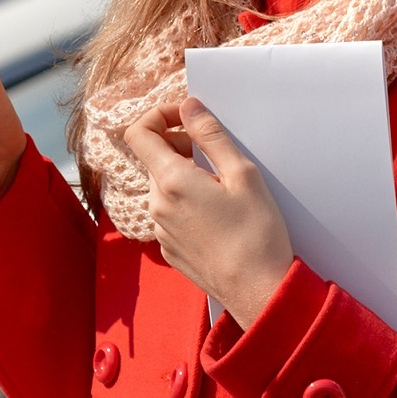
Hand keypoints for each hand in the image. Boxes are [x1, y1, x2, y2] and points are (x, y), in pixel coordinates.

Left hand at [121, 99, 294, 327]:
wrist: (258, 291)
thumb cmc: (256, 232)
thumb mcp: (242, 173)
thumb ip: (210, 135)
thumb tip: (188, 106)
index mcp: (170, 181)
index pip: (138, 133)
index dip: (159, 115)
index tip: (187, 118)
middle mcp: (156, 205)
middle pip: (153, 159)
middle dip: (178, 146)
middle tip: (215, 153)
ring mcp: (160, 230)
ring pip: (162, 187)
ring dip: (184, 176)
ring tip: (221, 188)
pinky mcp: (169, 249)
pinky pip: (169, 214)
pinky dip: (186, 202)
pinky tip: (217, 215)